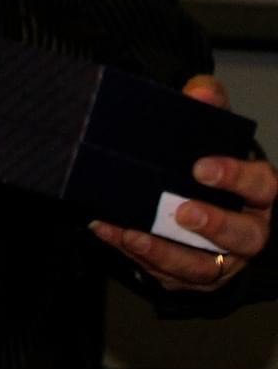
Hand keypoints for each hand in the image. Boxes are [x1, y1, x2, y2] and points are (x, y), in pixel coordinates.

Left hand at [90, 75, 273, 291]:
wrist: (193, 192)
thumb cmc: (205, 158)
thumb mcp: (208, 127)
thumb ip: (206, 102)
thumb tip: (201, 92)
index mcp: (256, 191)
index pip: (260, 185)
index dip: (236, 178)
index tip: (201, 167)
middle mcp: (247, 229)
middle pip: (244, 236)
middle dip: (214, 226)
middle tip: (182, 212)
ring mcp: (222, 258)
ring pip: (204, 266)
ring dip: (167, 252)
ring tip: (132, 233)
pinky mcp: (192, 275)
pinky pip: (168, 274)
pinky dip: (136, 255)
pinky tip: (108, 232)